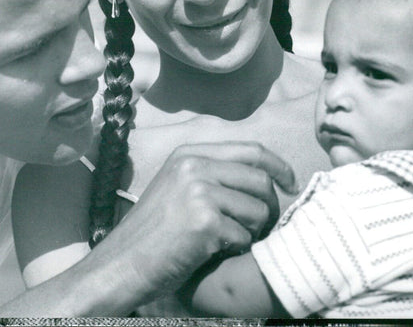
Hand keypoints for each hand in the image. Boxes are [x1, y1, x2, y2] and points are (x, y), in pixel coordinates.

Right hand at [93, 141, 296, 301]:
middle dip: (270, 206)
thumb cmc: (152, 233)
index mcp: (189, 154)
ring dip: (251, 232)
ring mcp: (198, 193)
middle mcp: (193, 167)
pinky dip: (235, 250)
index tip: (290, 183)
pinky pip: (244, 237)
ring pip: (257, 210)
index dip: (278, 166)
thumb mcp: (177, 187)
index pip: (251, 150)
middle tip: (263, 226)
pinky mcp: (204, 222)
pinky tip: (214, 253)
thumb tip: (264, 174)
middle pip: (260, 180)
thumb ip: (212, 174)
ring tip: (228, 241)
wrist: (122, 264)